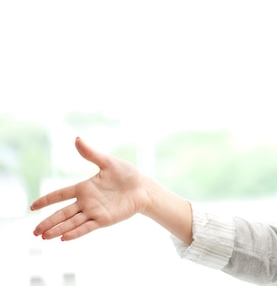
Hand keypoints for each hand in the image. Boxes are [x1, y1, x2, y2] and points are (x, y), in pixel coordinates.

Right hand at [31, 137, 150, 240]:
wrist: (143, 187)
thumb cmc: (127, 174)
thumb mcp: (108, 162)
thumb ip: (91, 154)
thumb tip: (77, 138)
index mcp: (84, 188)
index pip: (60, 195)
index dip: (46, 200)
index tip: (32, 207)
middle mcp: (86, 202)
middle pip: (62, 213)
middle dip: (48, 222)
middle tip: (33, 232)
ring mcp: (94, 212)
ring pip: (71, 222)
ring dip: (57, 229)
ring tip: (43, 236)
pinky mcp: (103, 220)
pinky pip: (87, 227)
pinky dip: (75, 232)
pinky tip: (63, 238)